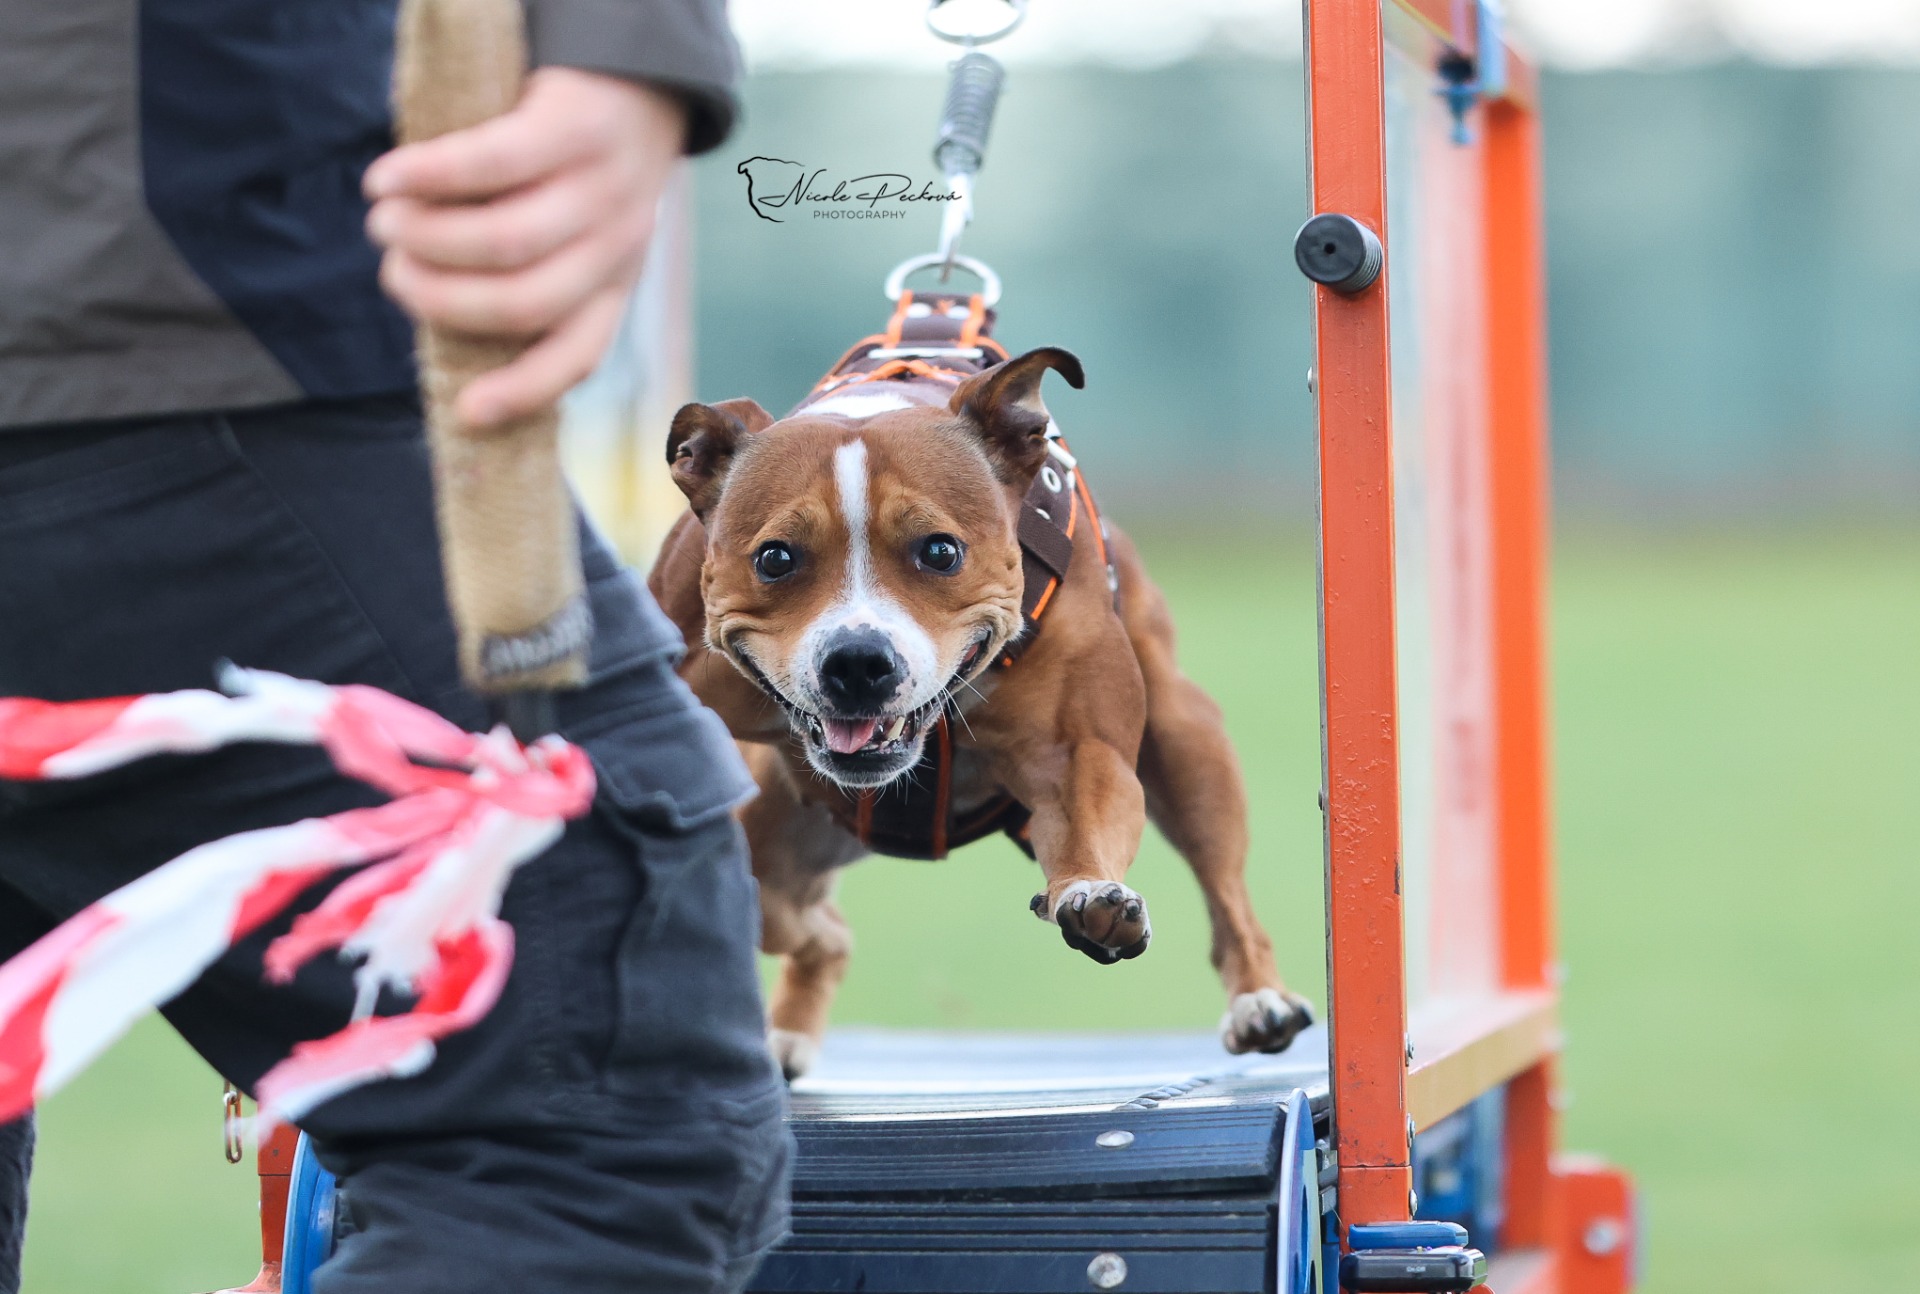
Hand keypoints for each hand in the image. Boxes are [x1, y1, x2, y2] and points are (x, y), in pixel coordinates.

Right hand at [364, 67, 685, 427]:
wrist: (637, 72)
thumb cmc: (579, 169)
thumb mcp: (578, 234)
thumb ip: (522, 275)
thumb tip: (433, 311)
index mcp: (615, 283)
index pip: (578, 354)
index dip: (524, 391)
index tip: (468, 412)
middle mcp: (617, 244)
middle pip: (523, 302)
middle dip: (441, 298)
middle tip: (394, 272)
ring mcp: (601, 187)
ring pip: (505, 241)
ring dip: (426, 240)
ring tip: (385, 222)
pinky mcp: (573, 126)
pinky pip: (490, 164)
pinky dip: (426, 177)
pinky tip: (387, 180)